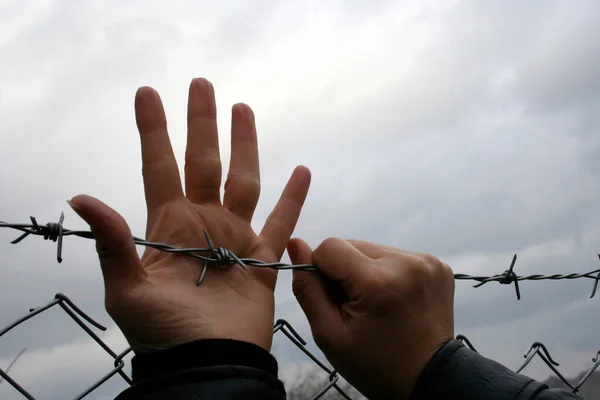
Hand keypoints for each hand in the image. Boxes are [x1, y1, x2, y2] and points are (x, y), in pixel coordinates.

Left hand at [68, 78, 310, 353]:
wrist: (207, 364)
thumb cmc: (163, 333)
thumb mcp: (127, 290)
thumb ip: (112, 243)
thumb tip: (80, 197)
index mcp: (168, 226)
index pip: (158, 166)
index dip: (152, 130)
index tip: (147, 93)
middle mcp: (201, 224)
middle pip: (203, 162)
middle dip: (202, 123)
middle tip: (202, 85)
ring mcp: (234, 238)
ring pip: (243, 181)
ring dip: (244, 146)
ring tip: (243, 109)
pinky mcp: (262, 259)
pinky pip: (281, 222)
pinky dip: (293, 199)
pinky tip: (301, 171)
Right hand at [287, 238, 453, 399]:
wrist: (429, 380)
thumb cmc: (375, 363)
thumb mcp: (329, 334)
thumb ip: (308, 287)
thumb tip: (295, 244)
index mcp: (378, 281)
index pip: (330, 247)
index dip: (322, 271)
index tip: (333, 299)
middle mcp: (406, 263)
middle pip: (352, 245)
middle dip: (346, 271)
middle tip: (356, 306)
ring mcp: (426, 262)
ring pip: (373, 249)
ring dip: (366, 270)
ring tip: (377, 304)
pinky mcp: (437, 265)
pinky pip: (396, 256)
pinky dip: (388, 273)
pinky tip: (394, 299)